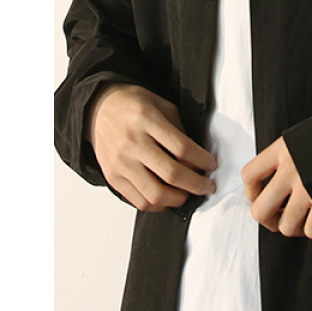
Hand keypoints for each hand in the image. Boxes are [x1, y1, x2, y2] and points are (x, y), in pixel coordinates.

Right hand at [87, 83, 216, 210]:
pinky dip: (159, 205)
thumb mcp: (163, 105)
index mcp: (147, 120)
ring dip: (178, 199)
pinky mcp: (112, 177)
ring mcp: (120, 163)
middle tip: (207, 186)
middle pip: (171, 174)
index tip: (212, 165)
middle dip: (196, 184)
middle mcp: (131, 143)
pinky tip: (169, 198)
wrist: (99, 109)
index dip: (202, 160)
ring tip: (188, 194)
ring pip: (155, 194)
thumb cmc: (134, 106)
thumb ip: (180, 131)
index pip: (181, 148)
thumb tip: (197, 160)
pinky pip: (139, 201)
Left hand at [242, 136, 311, 238]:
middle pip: (261, 211)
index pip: (249, 175)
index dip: (251, 192)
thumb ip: (291, 156)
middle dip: (269, 220)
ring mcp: (309, 190)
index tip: (261, 195)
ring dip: (295, 228)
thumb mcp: (310, 135)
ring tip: (307, 220)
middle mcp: (292, 171)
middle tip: (280, 219)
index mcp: (284, 150)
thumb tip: (277, 184)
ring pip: (287, 226)